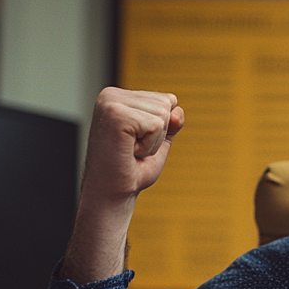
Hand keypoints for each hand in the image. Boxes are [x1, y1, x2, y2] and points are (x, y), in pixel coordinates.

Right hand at [61, 88, 183, 283]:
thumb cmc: (131, 169)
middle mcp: (111, 95)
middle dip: (158, 134)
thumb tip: (177, 111)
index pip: (167, 99)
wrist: (111, 194)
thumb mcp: (158, 140)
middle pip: (167, 104)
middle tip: (133, 150)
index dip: (162, 129)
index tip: (137, 143)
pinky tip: (128, 152)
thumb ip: (171, 122)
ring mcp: (111, 103)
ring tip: (130, 151)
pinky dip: (149, 145)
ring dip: (153, 141)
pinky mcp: (115, 114)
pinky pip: (157, 125)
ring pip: (163, 114)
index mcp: (118, 96)